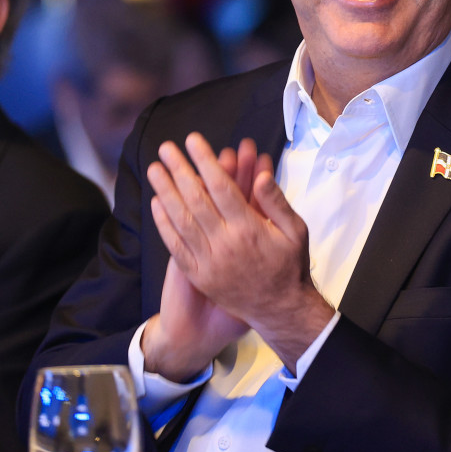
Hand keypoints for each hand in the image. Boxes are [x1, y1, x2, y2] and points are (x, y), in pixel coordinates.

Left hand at [149, 133, 333, 368]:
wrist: (280, 310)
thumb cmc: (290, 266)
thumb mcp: (296, 230)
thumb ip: (277, 202)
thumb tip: (259, 175)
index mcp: (250, 228)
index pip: (221, 186)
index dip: (206, 161)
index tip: (193, 141)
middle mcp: (226, 243)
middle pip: (196, 199)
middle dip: (179, 170)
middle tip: (166, 148)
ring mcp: (209, 261)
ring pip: (182, 221)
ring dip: (166, 192)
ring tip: (154, 169)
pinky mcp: (199, 276)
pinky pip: (176, 247)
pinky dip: (164, 224)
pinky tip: (157, 204)